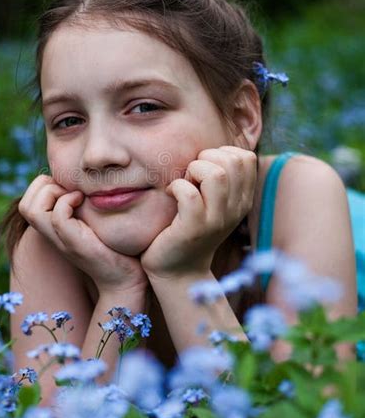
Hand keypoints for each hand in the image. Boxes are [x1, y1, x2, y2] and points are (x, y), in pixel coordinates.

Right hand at [18, 175, 148, 294]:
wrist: (125, 279)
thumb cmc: (114, 247)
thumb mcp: (93, 221)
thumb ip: (81, 205)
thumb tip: (81, 180)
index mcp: (53, 229)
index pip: (27, 203)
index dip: (41, 186)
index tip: (67, 186)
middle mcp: (52, 236)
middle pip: (25, 206)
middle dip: (43, 186)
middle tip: (69, 189)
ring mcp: (61, 241)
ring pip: (32, 210)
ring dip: (52, 192)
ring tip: (75, 194)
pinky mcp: (75, 244)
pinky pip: (58, 217)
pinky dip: (68, 201)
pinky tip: (83, 201)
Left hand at [140, 146, 256, 280]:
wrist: (177, 270)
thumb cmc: (188, 227)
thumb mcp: (211, 201)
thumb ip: (219, 176)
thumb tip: (214, 147)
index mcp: (242, 199)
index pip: (246, 157)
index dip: (221, 153)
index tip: (204, 169)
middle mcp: (235, 209)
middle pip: (232, 161)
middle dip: (205, 159)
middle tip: (191, 177)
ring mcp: (216, 220)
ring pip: (216, 174)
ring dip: (193, 171)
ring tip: (183, 184)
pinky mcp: (193, 229)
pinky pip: (189, 194)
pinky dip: (176, 187)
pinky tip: (170, 195)